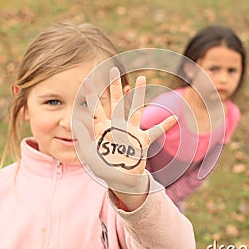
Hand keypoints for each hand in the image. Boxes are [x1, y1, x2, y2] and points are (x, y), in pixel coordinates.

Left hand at [73, 67, 176, 194]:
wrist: (119, 179)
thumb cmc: (103, 167)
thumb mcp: (89, 154)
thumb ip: (83, 137)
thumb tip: (74, 120)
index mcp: (103, 128)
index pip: (96, 108)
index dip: (91, 94)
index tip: (88, 78)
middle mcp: (117, 125)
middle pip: (115, 101)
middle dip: (114, 86)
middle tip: (112, 69)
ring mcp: (130, 131)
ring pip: (135, 108)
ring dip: (139, 94)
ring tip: (142, 78)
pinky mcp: (142, 141)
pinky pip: (156, 131)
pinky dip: (165, 125)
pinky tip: (174, 117)